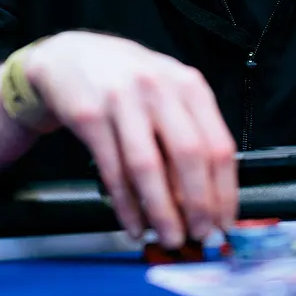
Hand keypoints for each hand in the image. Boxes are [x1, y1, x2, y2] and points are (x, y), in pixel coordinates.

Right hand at [25, 31, 236, 247]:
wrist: (70, 58)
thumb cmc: (129, 84)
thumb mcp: (168, 94)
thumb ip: (191, 135)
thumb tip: (208, 200)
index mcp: (189, 86)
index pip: (218, 145)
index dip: (224, 191)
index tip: (225, 222)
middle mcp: (159, 88)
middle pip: (189, 156)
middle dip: (198, 205)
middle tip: (200, 235)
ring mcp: (122, 101)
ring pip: (148, 167)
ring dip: (162, 211)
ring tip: (169, 238)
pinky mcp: (90, 116)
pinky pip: (113, 171)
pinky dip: (126, 206)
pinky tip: (134, 225)